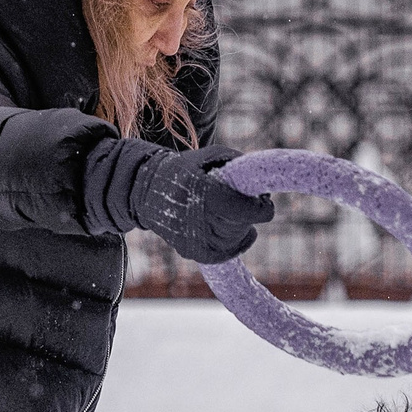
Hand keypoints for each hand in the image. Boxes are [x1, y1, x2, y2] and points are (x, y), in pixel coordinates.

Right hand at [130, 145, 275, 264]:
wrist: (146, 189)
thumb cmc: (185, 168)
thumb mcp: (210, 156)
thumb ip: (239, 165)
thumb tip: (264, 189)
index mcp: (203, 192)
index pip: (243, 210)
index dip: (262, 209)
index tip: (265, 202)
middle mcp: (196, 219)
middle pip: (241, 225)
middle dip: (249, 213)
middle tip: (246, 202)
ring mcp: (192, 239)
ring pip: (235, 239)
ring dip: (242, 227)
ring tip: (231, 211)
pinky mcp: (191, 252)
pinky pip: (225, 254)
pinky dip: (238, 244)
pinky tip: (243, 233)